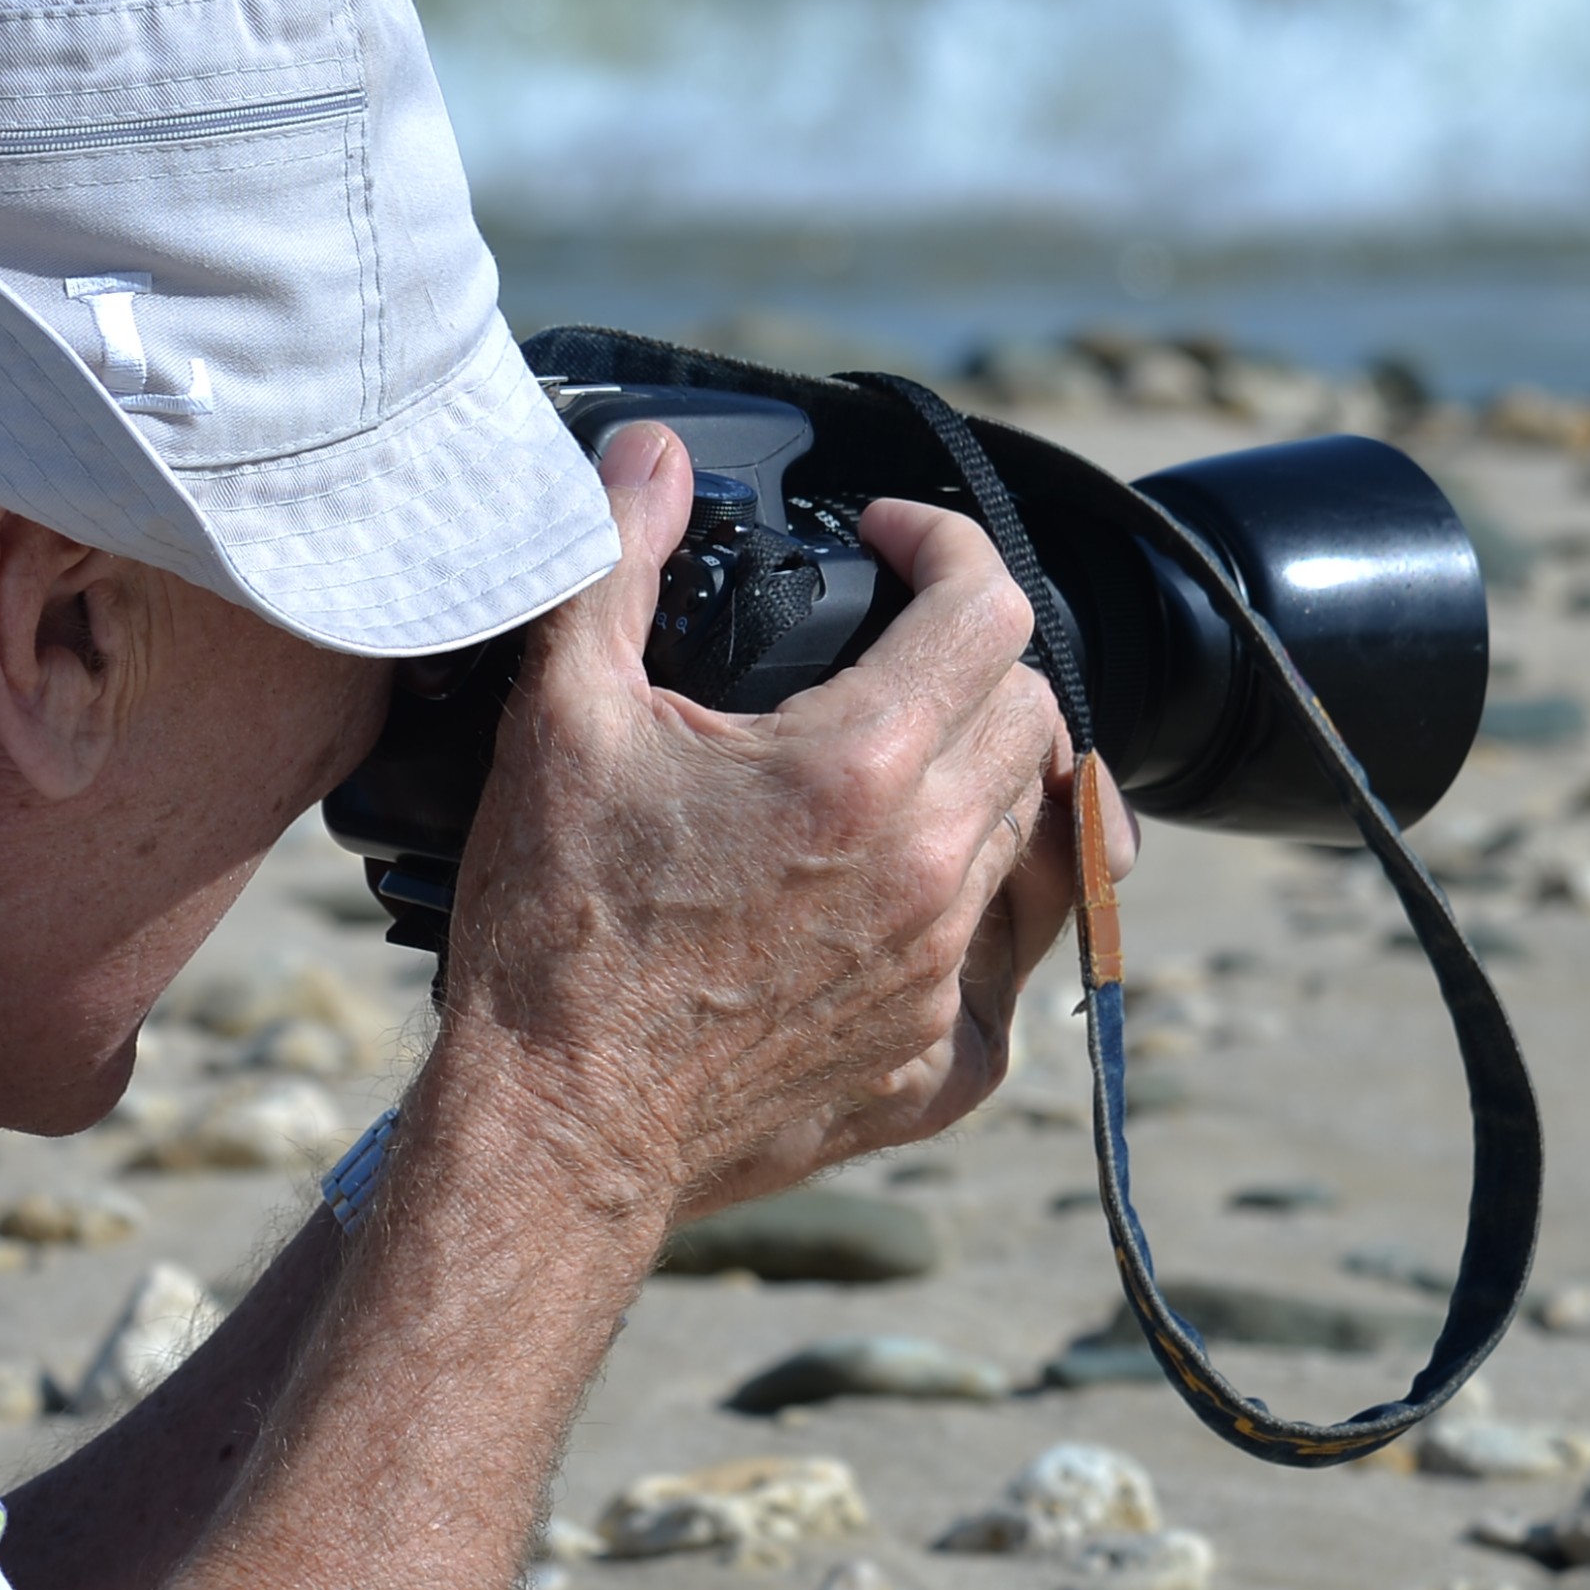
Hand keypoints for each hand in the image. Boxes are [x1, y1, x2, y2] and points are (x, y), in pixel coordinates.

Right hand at [425, 423, 1091, 1223]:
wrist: (554, 1132)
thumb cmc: (552, 932)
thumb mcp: (561, 718)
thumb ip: (614, 565)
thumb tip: (650, 457)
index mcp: (858, 768)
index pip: (988, 606)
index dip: (945, 545)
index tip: (888, 545)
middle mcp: (933, 869)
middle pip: (1033, 712)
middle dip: (971, 659)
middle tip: (886, 656)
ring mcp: (947, 975)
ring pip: (1036, 831)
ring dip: (982, 778)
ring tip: (894, 768)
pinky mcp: (939, 1064)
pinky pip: (1012, 962)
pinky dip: (976, 913)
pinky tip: (897, 898)